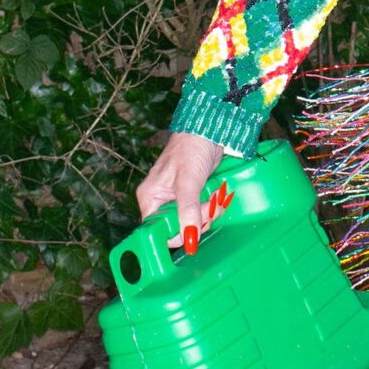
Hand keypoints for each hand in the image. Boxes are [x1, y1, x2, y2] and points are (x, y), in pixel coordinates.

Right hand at [135, 129, 226, 251]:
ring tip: (215, 196)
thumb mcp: (188, 182)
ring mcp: (179, 198)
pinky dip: (212, 206)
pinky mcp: (194, 194)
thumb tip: (189, 239)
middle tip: (209, 205)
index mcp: (151, 198)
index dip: (177, 234)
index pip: (158, 230)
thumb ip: (187, 211)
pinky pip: (203, 211)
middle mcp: (161, 200)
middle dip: (198, 220)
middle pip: (179, 227)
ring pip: (194, 221)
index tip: (194, 228)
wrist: (209, 129)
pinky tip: (217, 194)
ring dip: (209, 212)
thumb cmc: (191, 148)